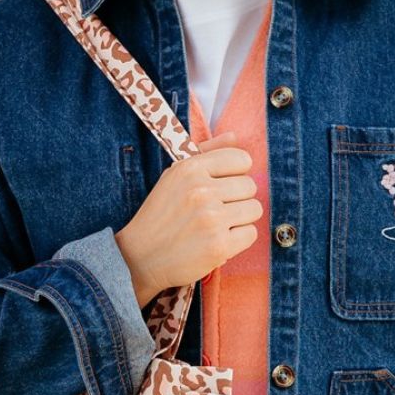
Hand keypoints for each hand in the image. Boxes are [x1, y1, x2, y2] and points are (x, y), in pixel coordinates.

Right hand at [115, 131, 262, 306]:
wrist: (140, 257)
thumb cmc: (159, 215)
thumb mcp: (174, 176)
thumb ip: (206, 154)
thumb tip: (234, 136)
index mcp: (190, 168)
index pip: (241, 160)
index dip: (236, 174)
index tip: (223, 186)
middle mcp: (202, 190)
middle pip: (250, 186)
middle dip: (237, 199)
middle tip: (216, 211)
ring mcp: (212, 219)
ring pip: (254, 209)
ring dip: (240, 219)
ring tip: (217, 226)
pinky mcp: (219, 246)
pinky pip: (251, 234)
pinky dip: (238, 240)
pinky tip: (218, 241)